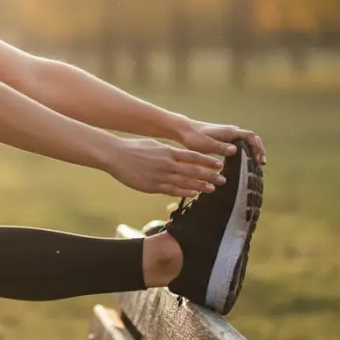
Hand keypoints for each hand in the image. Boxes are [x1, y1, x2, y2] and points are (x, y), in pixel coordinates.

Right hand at [104, 137, 227, 197]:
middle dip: (209, 176)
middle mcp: (168, 164)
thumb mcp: (154, 145)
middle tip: (223, 180)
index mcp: (168, 151)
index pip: (193, 157)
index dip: (207, 161)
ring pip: (185, 182)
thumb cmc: (134, 148)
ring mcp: (161, 176)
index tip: (219, 165)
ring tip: (212, 189)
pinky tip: (194, 194)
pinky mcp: (153, 186)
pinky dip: (185, 192)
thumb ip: (168, 151)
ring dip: (200, 186)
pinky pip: (172, 190)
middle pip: (193, 171)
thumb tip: (179, 155)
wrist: (116, 155)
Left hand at [178, 120, 266, 164]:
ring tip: (256, 163)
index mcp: (230, 132)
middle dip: (259, 149)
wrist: (185, 130)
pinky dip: (246, 150)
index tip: (258, 159)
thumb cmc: (194, 137)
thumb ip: (221, 147)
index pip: (250, 137)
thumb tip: (235, 150)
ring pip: (247, 141)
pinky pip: (240, 143)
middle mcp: (232, 131)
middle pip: (252, 138)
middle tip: (261, 163)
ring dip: (253, 150)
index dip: (257, 148)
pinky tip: (244, 161)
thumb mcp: (207, 144)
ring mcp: (229, 134)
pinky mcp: (225, 138)